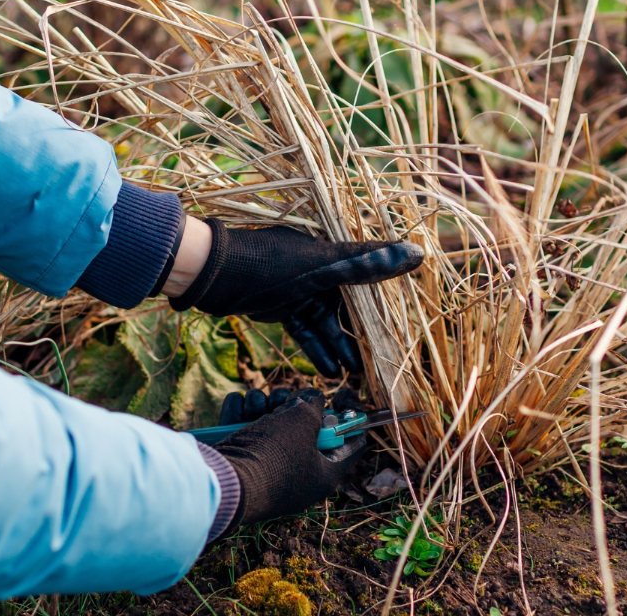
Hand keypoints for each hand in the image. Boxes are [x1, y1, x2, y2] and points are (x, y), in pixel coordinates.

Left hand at [167, 219, 423, 377]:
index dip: (384, 308)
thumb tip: (416, 254)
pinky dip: (315, 348)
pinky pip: (305, 329)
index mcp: (332, 251)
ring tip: (355, 375)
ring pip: (328, 322)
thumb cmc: (267, 263)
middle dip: (363, 337)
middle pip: (350, 306)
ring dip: (340, 348)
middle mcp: (320, 268)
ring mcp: (300, 287)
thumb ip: (368, 265)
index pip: (369, 279)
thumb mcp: (322, 266)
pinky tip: (328, 370)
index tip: (399, 333)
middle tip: (378, 365)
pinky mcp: (281, 306)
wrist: (209, 273)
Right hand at [213, 389, 365, 527]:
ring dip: (263, 405)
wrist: (222, 481)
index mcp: (323, 475)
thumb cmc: (273, 454)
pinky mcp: (237, 461)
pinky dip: (239, 413)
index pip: (350, 445)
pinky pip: (243, 427)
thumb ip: (313, 405)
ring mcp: (264, 469)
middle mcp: (296, 476)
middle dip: (294, 407)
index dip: (351, 419)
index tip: (344, 396)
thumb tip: (311, 401)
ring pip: (270, 423)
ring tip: (258, 407)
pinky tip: (239, 408)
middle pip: (305, 430)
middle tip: (287, 401)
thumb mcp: (303, 421)